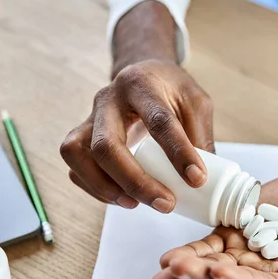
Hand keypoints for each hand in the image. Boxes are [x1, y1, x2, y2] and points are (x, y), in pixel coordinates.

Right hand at [60, 59, 213, 212]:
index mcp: (142, 85)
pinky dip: (94, 187)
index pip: (159, 121)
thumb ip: (200, 137)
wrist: (142, 74)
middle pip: (107, 145)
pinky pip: (75, 167)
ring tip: (135, 204)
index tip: (197, 179)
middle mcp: (108, 100)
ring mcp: (89, 118)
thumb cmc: (170, 91)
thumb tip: (202, 183)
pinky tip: (121, 197)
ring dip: (105, 187)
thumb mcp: (195, 103)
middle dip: (135, 181)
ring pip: (78, 155)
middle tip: (166, 204)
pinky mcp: (80, 136)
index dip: (178, 153)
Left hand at [151, 165, 277, 278]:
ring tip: (167, 267)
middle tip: (178, 270)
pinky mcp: (234, 235)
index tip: (219, 271)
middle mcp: (266, 275)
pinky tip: (170, 257)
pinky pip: (209, 246)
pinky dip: (191, 250)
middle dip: (202, 277)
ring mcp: (247, 255)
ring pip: (213, 266)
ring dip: (189, 269)